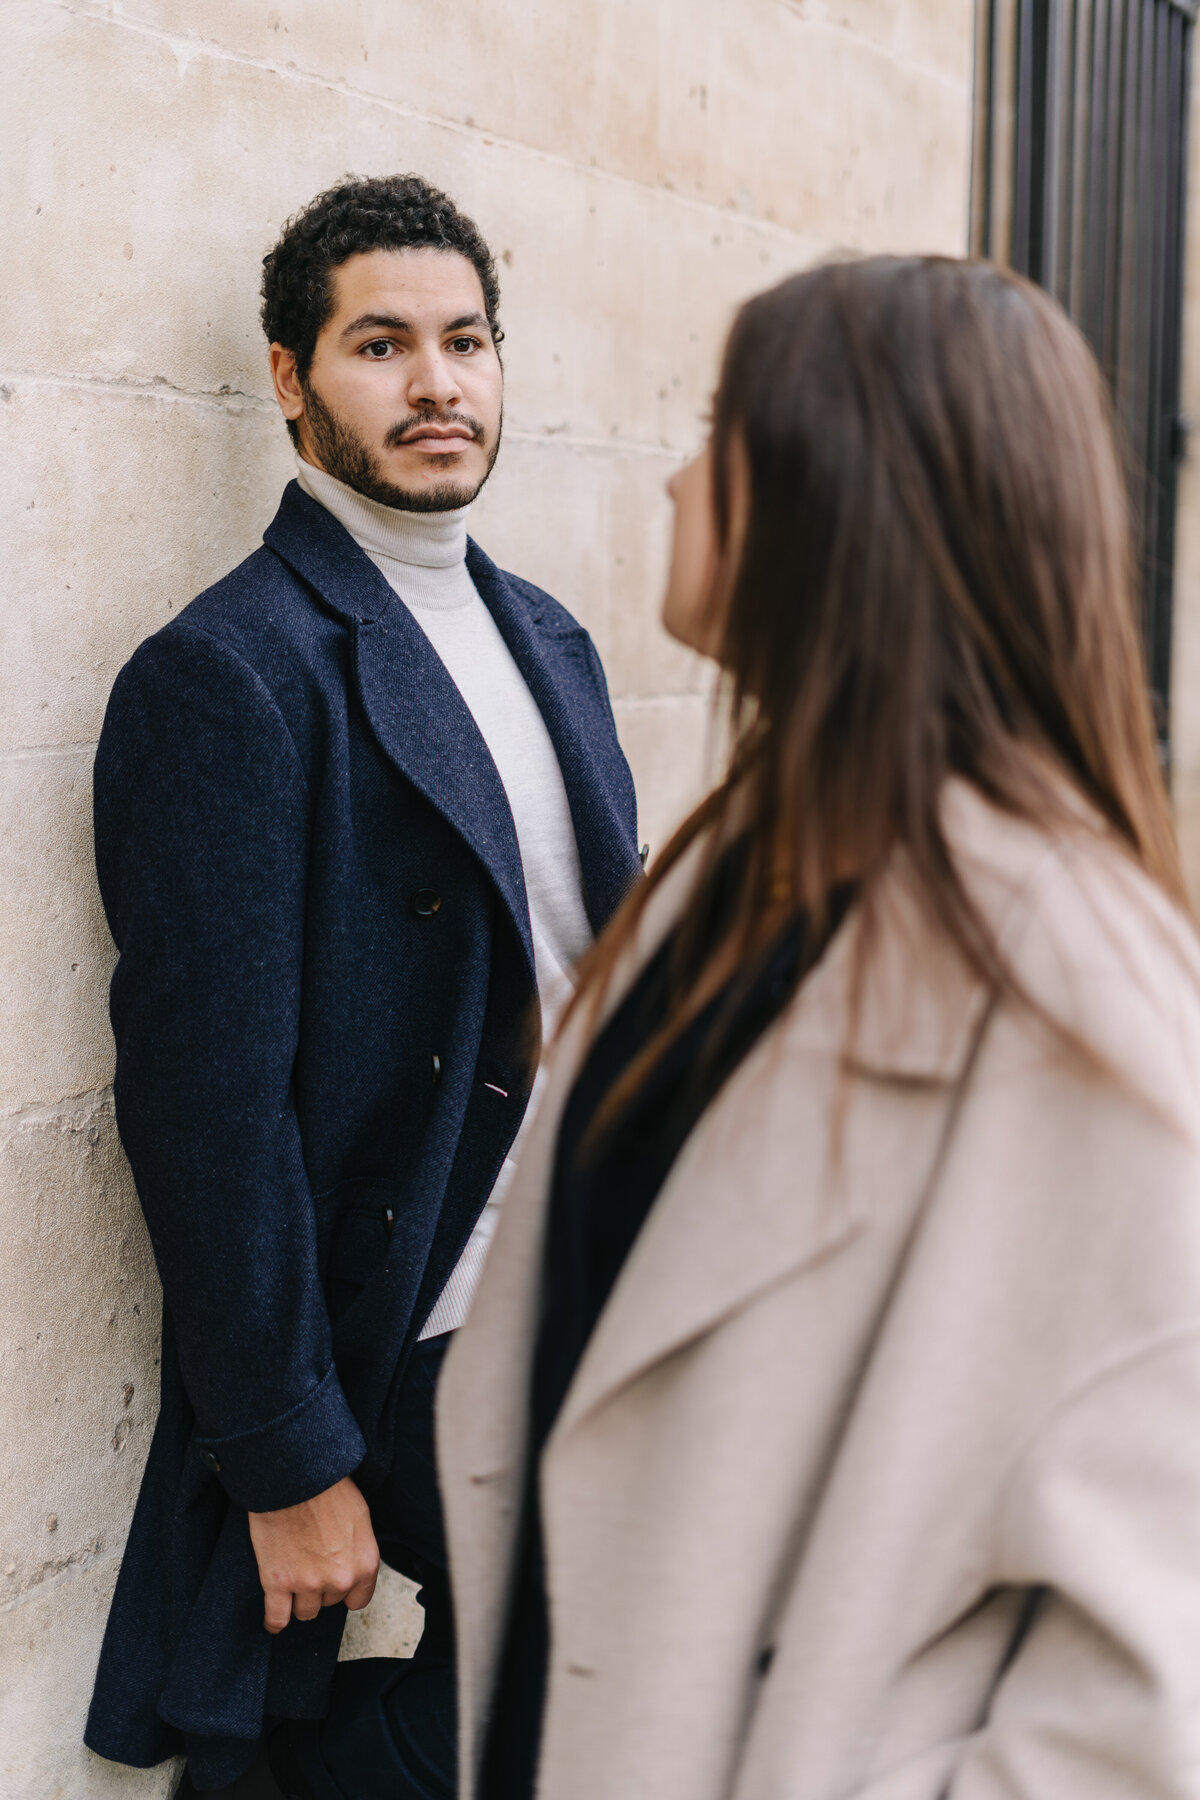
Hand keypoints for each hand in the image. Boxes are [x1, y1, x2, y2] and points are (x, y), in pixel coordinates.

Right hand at [248, 1476, 379, 1633]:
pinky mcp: (278, 1582)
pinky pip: (277, 1618)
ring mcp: (308, 1583)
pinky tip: (274, 1619)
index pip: (358, 1600)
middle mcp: (340, 1579)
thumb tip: (351, 1563)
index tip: (334, 1582)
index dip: (344, 1590)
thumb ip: (357, 1548)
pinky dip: (274, 1621)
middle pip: (329, 1602)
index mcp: (365, 1563)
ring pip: (305, 1611)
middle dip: (320, 1586)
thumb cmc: (328, 1488)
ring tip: (292, 1577)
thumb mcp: (359, 1515)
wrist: (295, 1476)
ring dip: (298, 1598)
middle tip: (309, 1563)